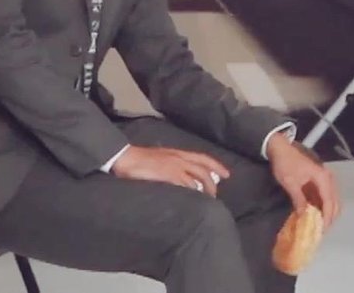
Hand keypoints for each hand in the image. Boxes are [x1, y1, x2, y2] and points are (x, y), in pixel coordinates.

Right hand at [112, 145, 229, 195]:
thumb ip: (170, 164)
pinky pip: (187, 184)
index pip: (202, 158)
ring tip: (207, 201)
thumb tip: (179, 176)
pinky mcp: (169, 175)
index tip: (226, 174)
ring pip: (197, 178)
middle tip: (217, 195)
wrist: (126, 158)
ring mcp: (175, 166)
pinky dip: (193, 192)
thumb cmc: (140, 159)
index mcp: (177, 153)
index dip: (215, 165)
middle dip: (213, 182)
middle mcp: (179, 158)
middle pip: (203, 169)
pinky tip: (194, 200)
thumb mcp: (160, 158)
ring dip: (205, 189)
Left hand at [267, 133, 340, 229]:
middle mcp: (327, 178)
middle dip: (329, 216)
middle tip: (321, 229)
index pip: (329, 202)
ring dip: (326, 211)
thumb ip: (298, 199)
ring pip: (331, 199)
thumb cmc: (284, 163)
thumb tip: (304, 215)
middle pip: (334, 202)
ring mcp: (324, 178)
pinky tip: (315, 213)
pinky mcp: (318, 179)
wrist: (279, 147)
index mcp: (322, 178)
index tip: (322, 229)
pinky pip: (324, 195)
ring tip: (318, 223)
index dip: (327, 217)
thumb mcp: (290, 182)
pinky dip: (321, 205)